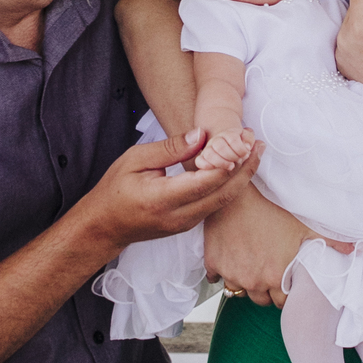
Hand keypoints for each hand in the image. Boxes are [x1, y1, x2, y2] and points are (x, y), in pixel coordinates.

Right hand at [77, 129, 257, 258]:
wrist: (105, 227)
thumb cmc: (115, 190)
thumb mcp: (135, 159)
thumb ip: (170, 149)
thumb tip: (202, 135)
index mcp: (163, 198)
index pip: (206, 180)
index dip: (229, 159)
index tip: (242, 137)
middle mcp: (179, 216)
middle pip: (223, 193)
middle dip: (245, 167)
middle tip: (258, 142)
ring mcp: (186, 224)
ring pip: (224, 201)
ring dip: (241, 176)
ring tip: (254, 151)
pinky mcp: (189, 224)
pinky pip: (216, 205)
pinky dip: (229, 185)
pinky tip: (237, 167)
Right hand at [203, 187, 353, 307]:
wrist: (237, 193)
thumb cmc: (273, 208)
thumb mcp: (303, 225)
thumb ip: (330, 241)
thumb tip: (355, 250)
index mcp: (277, 277)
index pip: (282, 302)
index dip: (285, 290)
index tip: (284, 278)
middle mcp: (253, 282)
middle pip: (261, 300)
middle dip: (266, 288)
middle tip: (268, 270)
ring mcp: (232, 274)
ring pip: (239, 291)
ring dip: (245, 281)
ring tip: (251, 263)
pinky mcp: (214, 265)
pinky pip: (216, 279)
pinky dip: (223, 271)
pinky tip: (231, 257)